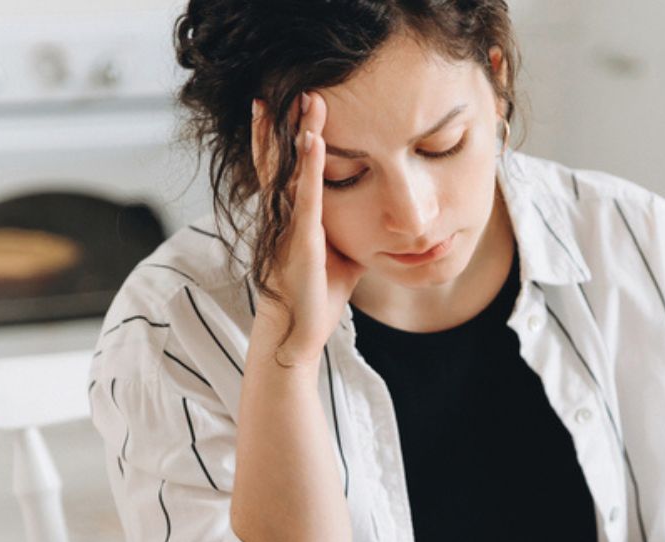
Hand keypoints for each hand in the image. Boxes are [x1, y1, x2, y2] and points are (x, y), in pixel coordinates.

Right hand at [250, 92, 365, 365]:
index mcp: (291, 215)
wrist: (297, 335)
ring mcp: (287, 226)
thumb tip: (381, 216)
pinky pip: (305, 198)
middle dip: (289, 121)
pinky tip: (313, 142)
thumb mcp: (344, 254)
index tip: (291, 101)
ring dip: (300, 133)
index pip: (287, 165)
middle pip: (282, 157)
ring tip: (308, 99)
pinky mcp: (298, 242)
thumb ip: (354, 228)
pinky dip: (310, 168)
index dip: (287, 134)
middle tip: (298, 85)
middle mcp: (283, 215)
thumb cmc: (318, 295)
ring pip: (291, 170)